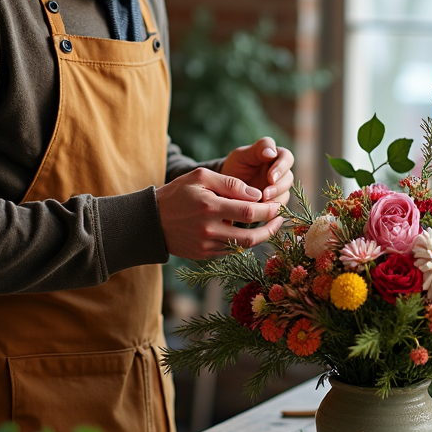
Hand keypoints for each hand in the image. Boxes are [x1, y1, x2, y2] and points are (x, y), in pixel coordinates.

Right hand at [156, 168, 283, 259]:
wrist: (150, 220)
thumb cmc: (177, 193)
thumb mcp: (200, 177)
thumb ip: (229, 183)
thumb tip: (256, 194)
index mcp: (210, 207)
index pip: (250, 211)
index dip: (269, 210)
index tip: (278, 204)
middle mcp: (209, 229)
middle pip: (251, 236)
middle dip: (271, 227)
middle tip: (280, 218)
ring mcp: (206, 245)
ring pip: (242, 246)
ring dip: (260, 237)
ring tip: (270, 226)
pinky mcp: (204, 255)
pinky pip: (230, 250)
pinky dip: (243, 242)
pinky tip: (249, 231)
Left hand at [221, 137, 294, 207]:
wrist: (225, 186)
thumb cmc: (235, 166)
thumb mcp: (241, 154)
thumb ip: (258, 150)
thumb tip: (272, 153)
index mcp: (274, 155)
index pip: (286, 157)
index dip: (281, 167)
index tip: (271, 177)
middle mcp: (280, 171)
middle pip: (288, 177)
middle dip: (279, 186)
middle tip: (266, 193)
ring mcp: (278, 186)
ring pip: (286, 192)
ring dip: (276, 198)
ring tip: (262, 202)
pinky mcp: (275, 200)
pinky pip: (280, 205)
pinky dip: (272, 208)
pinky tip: (262, 210)